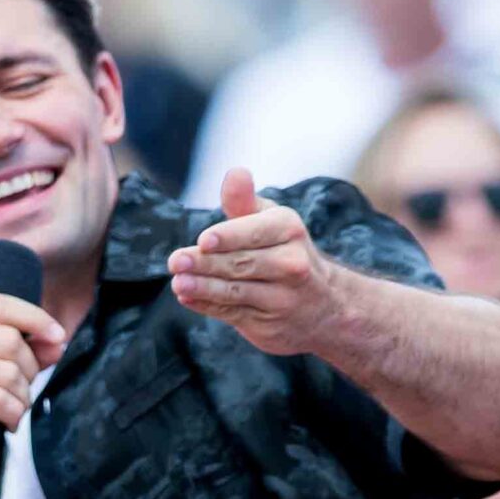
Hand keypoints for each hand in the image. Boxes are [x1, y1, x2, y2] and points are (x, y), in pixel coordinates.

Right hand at [0, 295, 66, 498]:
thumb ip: (15, 350)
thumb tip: (57, 341)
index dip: (36, 318)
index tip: (58, 337)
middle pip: (11, 340)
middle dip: (29, 370)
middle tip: (19, 392)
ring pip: (9, 373)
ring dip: (21, 398)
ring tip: (9, 411)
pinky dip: (12, 415)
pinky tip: (2, 422)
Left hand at [166, 168, 334, 356]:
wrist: (324, 304)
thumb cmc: (283, 250)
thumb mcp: (271, 220)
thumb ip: (245, 200)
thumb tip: (235, 173)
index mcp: (289, 231)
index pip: (254, 233)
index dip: (228, 238)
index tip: (204, 241)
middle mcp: (292, 265)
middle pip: (241, 264)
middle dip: (206, 263)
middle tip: (176, 261)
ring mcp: (282, 299)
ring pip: (236, 292)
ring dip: (204, 288)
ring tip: (178, 282)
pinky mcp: (268, 324)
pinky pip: (233, 313)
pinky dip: (207, 306)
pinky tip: (187, 297)